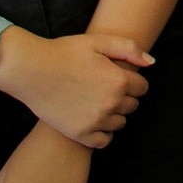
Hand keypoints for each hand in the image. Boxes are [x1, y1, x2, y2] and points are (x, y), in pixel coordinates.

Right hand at [0, 32, 151, 148]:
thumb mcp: (100, 42)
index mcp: (119, 80)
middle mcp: (110, 103)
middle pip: (132, 106)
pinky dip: (102, 132)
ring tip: (96, 102)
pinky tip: (92, 120)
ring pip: (120, 123)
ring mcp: (95, 121)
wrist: (31, 70)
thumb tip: (151, 63)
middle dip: (124, 97)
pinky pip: (103, 140)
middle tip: (104, 88)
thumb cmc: (65, 52)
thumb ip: (130, 49)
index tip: (118, 77)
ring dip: (114, 114)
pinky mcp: (79, 134)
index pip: (142, 88)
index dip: (132, 81)